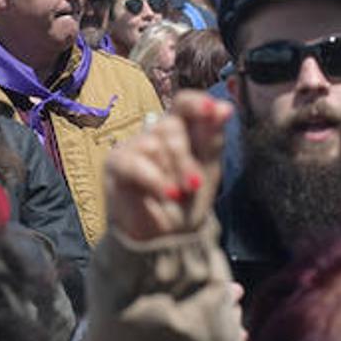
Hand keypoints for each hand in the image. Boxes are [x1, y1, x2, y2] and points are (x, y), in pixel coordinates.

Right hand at [103, 90, 229, 242]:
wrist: (168, 237)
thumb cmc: (188, 200)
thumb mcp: (208, 168)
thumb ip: (213, 137)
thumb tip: (225, 107)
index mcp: (180, 128)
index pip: (184, 103)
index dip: (196, 103)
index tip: (211, 109)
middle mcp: (154, 132)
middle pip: (171, 127)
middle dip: (186, 159)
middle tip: (194, 186)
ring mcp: (133, 146)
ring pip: (154, 144)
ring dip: (171, 174)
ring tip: (177, 195)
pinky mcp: (116, 163)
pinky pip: (135, 162)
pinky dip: (154, 180)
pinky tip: (165, 195)